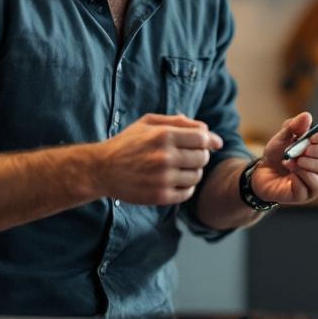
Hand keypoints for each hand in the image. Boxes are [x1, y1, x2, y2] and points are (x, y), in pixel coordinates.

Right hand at [95, 113, 222, 204]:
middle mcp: (165, 157)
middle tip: (190, 155)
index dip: (212, 140)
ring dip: (194, 171)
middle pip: (203, 157)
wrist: (102, 170)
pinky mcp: (160, 196)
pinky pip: (187, 193)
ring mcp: (163, 179)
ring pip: (197, 176)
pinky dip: (186, 187)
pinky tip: (176, 181)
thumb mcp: (148, 123)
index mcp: (164, 135)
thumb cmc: (127, 143)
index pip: (203, 138)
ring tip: (181, 167)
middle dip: (201, 155)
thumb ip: (178, 122)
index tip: (215, 143)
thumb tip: (206, 129)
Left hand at [249, 113, 317, 204]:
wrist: (262, 174)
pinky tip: (292, 173)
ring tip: (292, 162)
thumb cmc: (277, 155)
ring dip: (308, 164)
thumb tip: (307, 116)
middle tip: (304, 151)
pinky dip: (302, 176)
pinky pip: (315, 184)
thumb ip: (293, 126)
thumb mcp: (281, 137)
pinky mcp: (310, 192)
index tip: (313, 136)